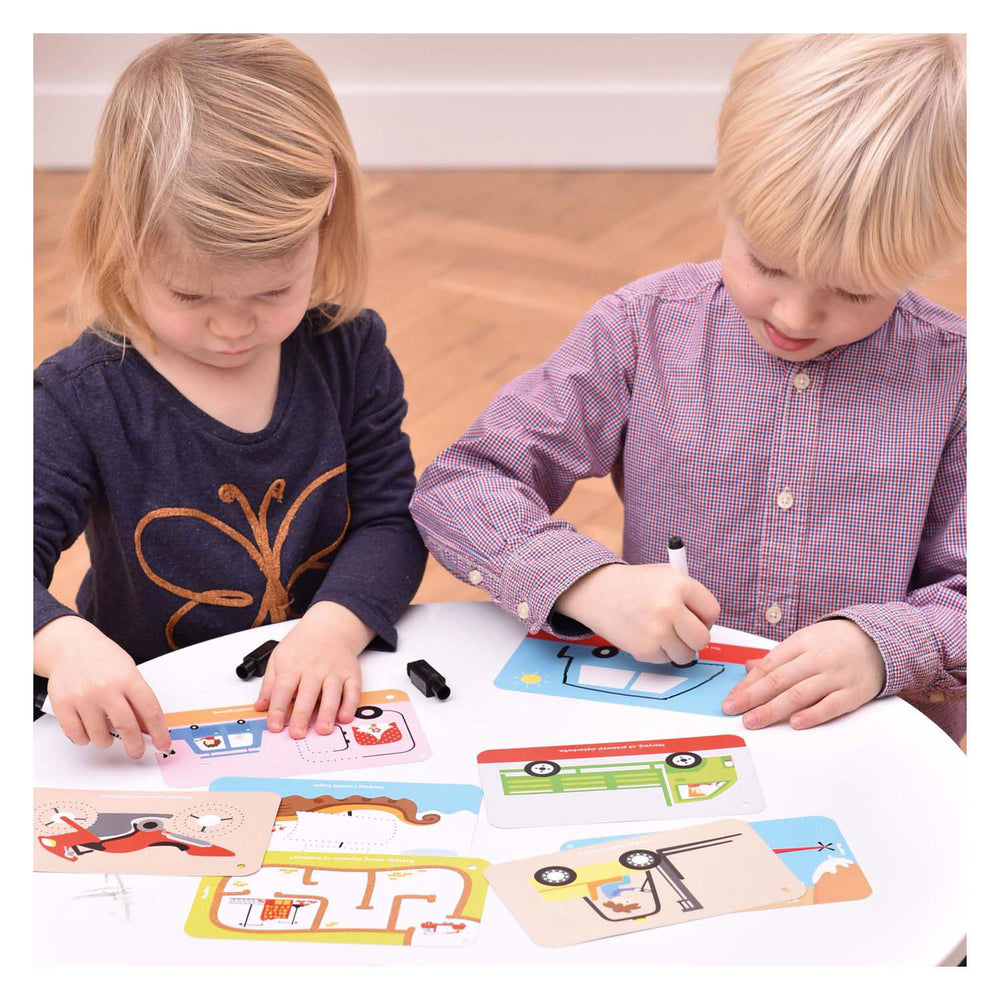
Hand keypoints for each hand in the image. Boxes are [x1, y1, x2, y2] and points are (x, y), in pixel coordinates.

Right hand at [35, 616, 170, 757]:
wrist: (70, 646)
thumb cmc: (102, 659)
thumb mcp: (128, 672)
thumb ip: (138, 699)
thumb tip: (148, 729)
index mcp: (128, 678)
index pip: (150, 711)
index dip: (159, 732)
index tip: (162, 743)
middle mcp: (106, 688)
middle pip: (127, 727)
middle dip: (135, 745)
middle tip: (137, 751)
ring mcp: (83, 697)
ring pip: (100, 736)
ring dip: (106, 741)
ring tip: (106, 731)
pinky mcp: (63, 705)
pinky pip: (77, 735)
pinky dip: (85, 738)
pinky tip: (89, 729)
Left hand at [254, 602, 374, 738]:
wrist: (329, 626)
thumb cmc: (302, 646)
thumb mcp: (279, 658)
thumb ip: (270, 685)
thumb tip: (260, 706)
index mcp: (293, 665)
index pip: (283, 689)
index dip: (277, 709)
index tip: (274, 726)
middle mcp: (314, 669)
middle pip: (307, 693)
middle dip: (301, 715)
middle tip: (297, 733)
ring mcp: (334, 671)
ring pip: (331, 693)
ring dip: (327, 712)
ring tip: (322, 729)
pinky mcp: (351, 674)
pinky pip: (352, 690)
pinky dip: (350, 704)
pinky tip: (344, 717)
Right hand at [554, 563, 720, 663]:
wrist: (598, 592)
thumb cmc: (636, 585)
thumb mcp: (665, 576)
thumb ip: (690, 597)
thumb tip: (708, 625)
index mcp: (680, 584)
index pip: (712, 612)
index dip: (704, 616)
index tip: (694, 616)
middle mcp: (670, 607)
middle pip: (702, 638)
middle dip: (695, 638)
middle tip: (683, 631)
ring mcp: (657, 630)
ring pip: (687, 655)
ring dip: (677, 648)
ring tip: (661, 633)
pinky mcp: (644, 649)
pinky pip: (665, 660)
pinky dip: (658, 652)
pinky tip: (644, 635)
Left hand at [722, 619, 885, 729]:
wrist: (880, 639)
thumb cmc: (834, 642)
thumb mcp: (804, 641)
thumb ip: (777, 657)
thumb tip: (747, 667)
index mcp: (801, 643)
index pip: (768, 665)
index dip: (747, 684)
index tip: (730, 698)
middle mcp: (817, 659)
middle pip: (779, 680)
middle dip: (752, 697)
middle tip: (733, 710)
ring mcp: (836, 676)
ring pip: (800, 694)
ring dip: (773, 709)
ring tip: (753, 720)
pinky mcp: (854, 693)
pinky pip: (831, 706)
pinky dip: (812, 714)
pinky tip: (794, 723)